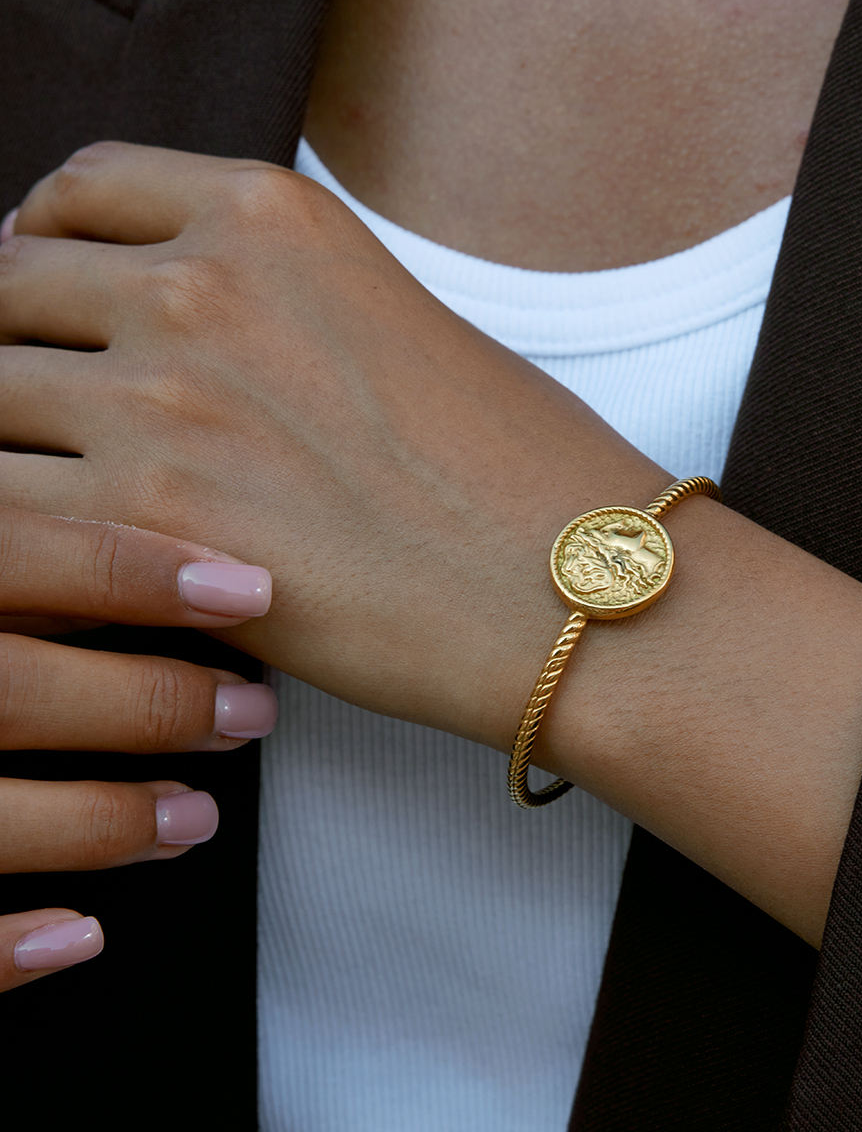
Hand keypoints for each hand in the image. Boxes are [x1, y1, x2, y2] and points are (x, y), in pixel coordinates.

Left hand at [0, 140, 670, 750]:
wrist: (576, 586)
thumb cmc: (519, 472)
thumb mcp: (400, 324)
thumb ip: (279, 305)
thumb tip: (191, 338)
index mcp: (272, 218)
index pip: (83, 190)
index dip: (46, 242)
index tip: (48, 290)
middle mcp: (202, 285)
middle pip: (12, 291)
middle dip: (22, 349)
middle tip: (62, 417)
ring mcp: (162, 398)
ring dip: (16, 447)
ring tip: (74, 498)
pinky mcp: (143, 521)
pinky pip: (0, 509)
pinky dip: (21, 535)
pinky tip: (78, 564)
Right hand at [0, 505, 275, 991]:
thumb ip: (10, 534)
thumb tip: (136, 513)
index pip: (26, 554)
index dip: (141, 569)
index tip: (250, 590)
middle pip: (15, 685)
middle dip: (151, 703)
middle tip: (250, 712)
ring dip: (103, 820)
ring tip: (194, 820)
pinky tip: (80, 935)